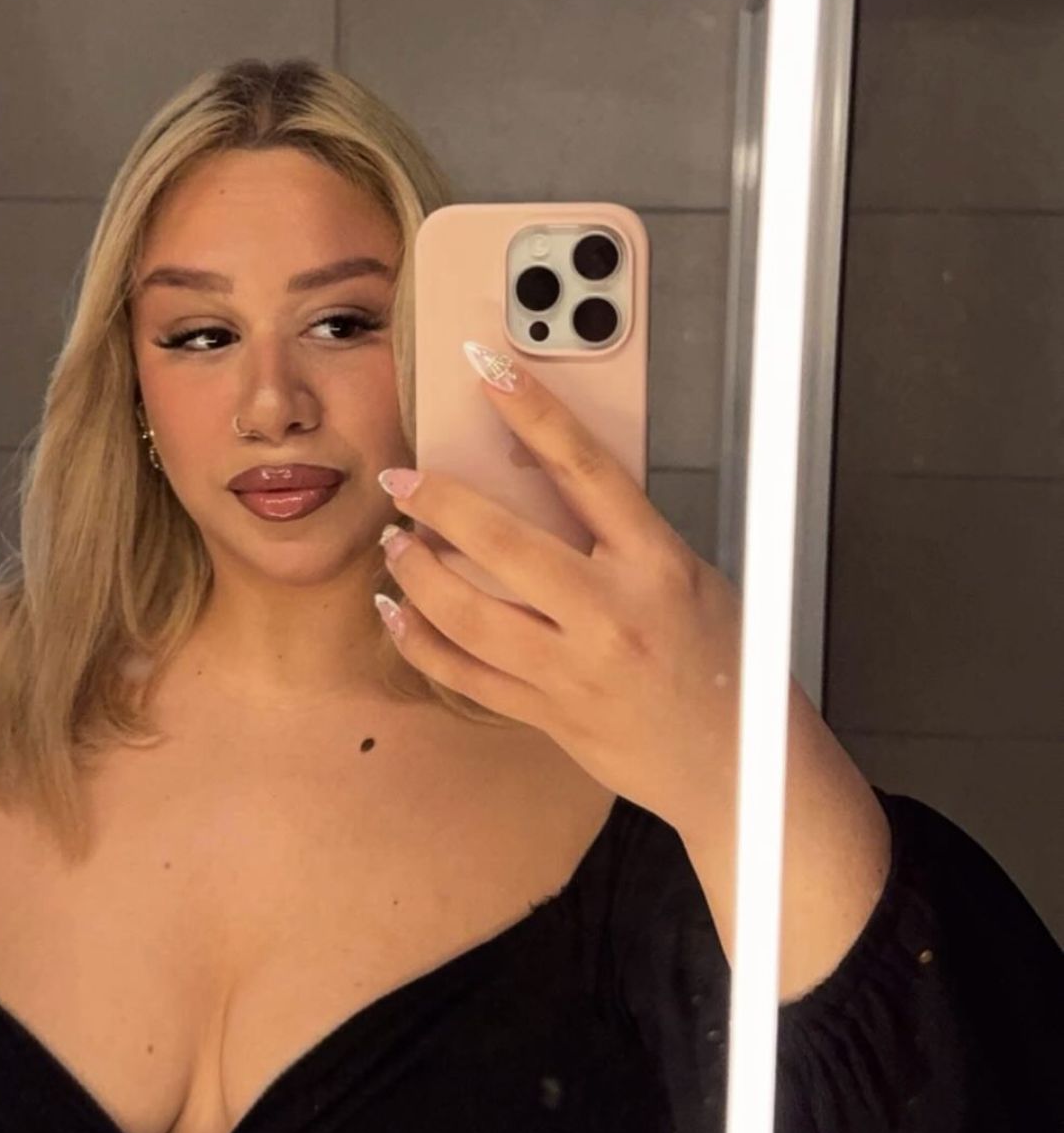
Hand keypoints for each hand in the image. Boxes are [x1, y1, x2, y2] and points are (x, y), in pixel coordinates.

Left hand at [375, 341, 744, 838]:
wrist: (736, 763)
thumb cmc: (722, 661)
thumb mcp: (688, 575)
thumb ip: (622, 535)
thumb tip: (546, 483)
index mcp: (656, 563)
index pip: (585, 469)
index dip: (533, 412)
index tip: (489, 369)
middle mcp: (611, 614)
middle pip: (503, 543)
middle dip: (438, 503)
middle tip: (402, 480)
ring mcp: (574, 670)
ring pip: (467, 613)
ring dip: (416, 572)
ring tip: (395, 543)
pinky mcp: (547, 713)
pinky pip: (464, 674)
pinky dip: (419, 640)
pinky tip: (396, 612)